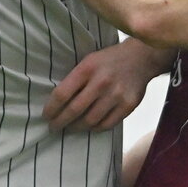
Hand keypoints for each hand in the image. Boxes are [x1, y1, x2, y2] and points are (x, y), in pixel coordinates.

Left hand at [44, 40, 172, 131]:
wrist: (141, 58)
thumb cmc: (108, 60)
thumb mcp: (88, 61)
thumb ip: (75, 79)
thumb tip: (57, 102)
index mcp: (87, 69)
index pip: (62, 94)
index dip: (51, 109)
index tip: (46, 116)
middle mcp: (101, 83)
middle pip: (74, 110)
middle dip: (60, 122)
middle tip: (54, 127)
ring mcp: (116, 95)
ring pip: (90, 121)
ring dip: (76, 128)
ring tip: (70, 128)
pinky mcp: (128, 105)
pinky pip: (106, 124)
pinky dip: (94, 128)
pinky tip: (89, 126)